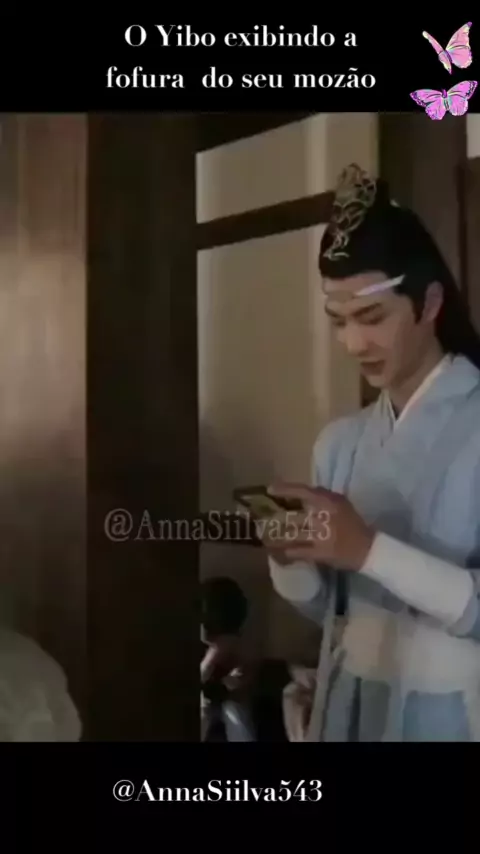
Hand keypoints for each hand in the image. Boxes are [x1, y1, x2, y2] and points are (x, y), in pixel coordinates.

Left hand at [257, 482, 374, 571]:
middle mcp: (321, 517)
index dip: (285, 489)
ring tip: (266, 537)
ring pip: (291, 534)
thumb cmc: (353, 523)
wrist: (367, 548)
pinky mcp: (318, 553)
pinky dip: (287, 551)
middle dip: (275, 518)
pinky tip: (281, 552)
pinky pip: (297, 551)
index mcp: (328, 502)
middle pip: (292, 516)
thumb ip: (322, 497)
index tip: (270, 489)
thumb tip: (301, 493)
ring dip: (277, 536)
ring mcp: (319, 536)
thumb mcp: (340, 503)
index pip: (302, 492)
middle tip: (263, 519)